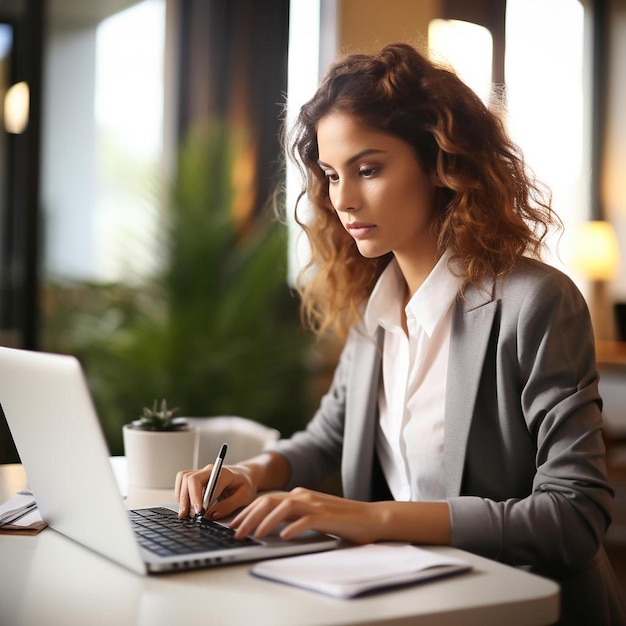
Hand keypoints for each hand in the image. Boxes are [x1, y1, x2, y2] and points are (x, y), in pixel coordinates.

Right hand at [175, 464, 258, 519]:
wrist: (246, 475)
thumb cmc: (246, 484)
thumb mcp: (244, 497)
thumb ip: (228, 506)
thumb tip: (211, 515)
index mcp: (223, 473)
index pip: (204, 483)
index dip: (198, 499)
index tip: (198, 513)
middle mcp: (210, 470)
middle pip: (190, 478)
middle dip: (186, 498)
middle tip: (186, 515)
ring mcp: (203, 472)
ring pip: (184, 478)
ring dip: (181, 496)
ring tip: (184, 513)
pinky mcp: (198, 477)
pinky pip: (183, 481)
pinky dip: (181, 493)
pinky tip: (186, 505)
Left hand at [230, 488, 384, 543]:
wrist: (371, 517)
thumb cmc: (341, 519)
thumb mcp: (312, 515)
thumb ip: (293, 516)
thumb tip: (269, 526)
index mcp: (299, 494)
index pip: (266, 499)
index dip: (247, 511)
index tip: (234, 525)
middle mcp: (304, 495)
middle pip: (269, 501)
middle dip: (249, 516)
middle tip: (236, 532)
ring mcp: (315, 504)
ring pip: (283, 508)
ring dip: (265, 521)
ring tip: (253, 534)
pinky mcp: (327, 516)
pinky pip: (305, 520)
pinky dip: (292, 527)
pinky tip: (283, 537)